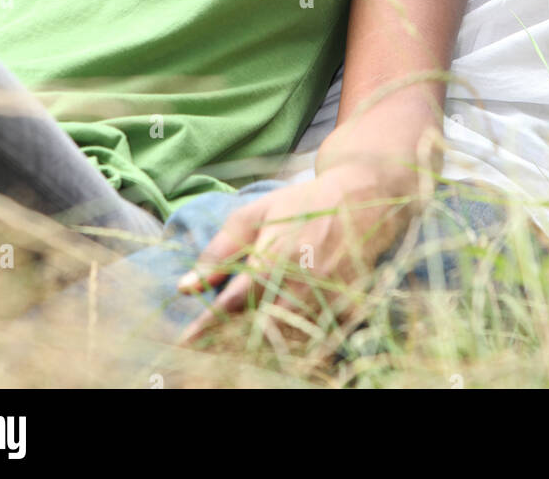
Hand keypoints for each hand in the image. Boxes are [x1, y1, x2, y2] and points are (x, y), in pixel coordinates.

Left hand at [175, 165, 415, 344]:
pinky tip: (274, 339)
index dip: (207, 326)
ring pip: (285, 340)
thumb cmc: (300, 205)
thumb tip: (185, 288)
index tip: (186, 343)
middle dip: (231, 342)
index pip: (234, 302)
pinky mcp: (345, 310)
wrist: (362, 200)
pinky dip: (290, 344)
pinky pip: (311, 339)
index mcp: (275, 255)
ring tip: (237, 347)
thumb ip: (220, 252)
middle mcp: (302, 282)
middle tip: (209, 349)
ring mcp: (327, 299)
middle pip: (259, 329)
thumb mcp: (255, 214)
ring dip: (259, 346)